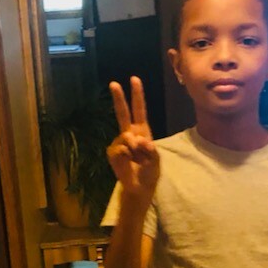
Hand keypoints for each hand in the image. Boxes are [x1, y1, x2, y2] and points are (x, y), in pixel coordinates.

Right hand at [107, 76, 159, 204]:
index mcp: (142, 131)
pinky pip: (120, 149)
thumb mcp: (156, 160)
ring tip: (138, 161)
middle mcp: (129, 133)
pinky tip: (129, 163)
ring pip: (126, 138)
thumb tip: (137, 140)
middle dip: (119, 98)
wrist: (139, 188)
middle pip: (123, 113)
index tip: (134, 79)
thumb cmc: (149, 173)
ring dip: (135, 151)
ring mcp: (119, 142)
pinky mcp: (112, 152)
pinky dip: (127, 156)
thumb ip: (150, 149)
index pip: (139, 110)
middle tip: (113, 83)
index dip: (137, 95)